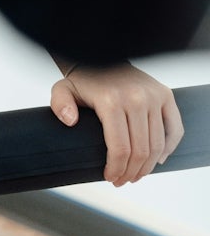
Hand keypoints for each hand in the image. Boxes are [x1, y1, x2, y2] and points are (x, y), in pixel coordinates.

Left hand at [51, 63, 183, 184]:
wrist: (102, 55)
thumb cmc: (83, 79)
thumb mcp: (63, 89)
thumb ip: (60, 104)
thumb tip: (70, 121)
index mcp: (111, 100)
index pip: (120, 148)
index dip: (116, 169)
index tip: (110, 178)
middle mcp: (136, 98)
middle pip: (140, 150)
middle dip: (131, 172)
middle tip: (122, 180)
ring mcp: (153, 96)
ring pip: (157, 144)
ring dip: (148, 166)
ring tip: (136, 174)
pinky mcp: (165, 94)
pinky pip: (175, 128)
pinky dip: (169, 148)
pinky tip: (158, 160)